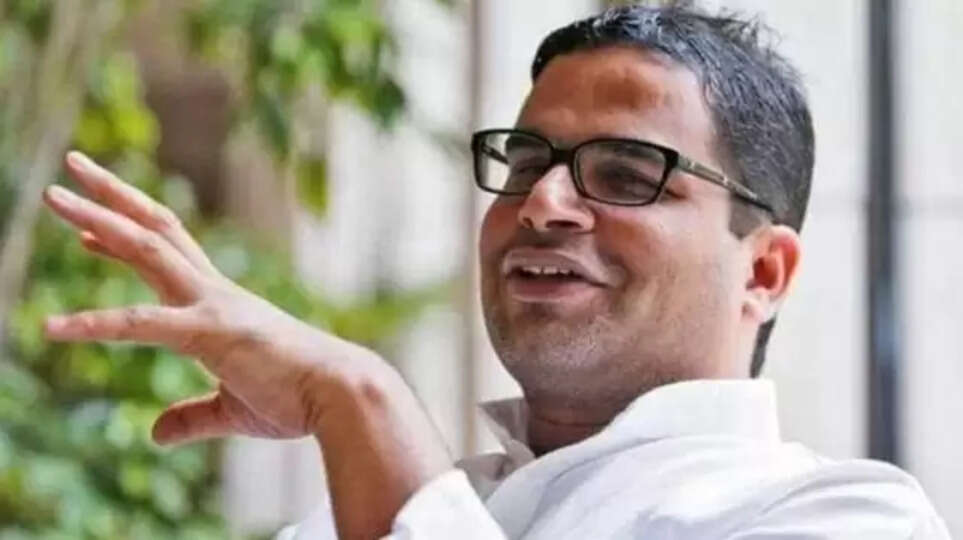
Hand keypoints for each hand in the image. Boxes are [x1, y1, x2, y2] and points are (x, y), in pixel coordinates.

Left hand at [43, 151, 384, 444]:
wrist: (341, 394)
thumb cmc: (298, 398)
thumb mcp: (233, 409)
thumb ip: (192, 416)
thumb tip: (156, 433)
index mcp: (222, 304)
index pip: (168, 256)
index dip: (125, 238)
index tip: (88, 230)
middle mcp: (214, 292)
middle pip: (154, 230)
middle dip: (110, 198)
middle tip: (67, 174)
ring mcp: (211, 305)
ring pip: (146, 248)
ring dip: (97, 219)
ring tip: (52, 195)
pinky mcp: (208, 332)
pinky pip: (140, 324)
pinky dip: (93, 323)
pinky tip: (50, 327)